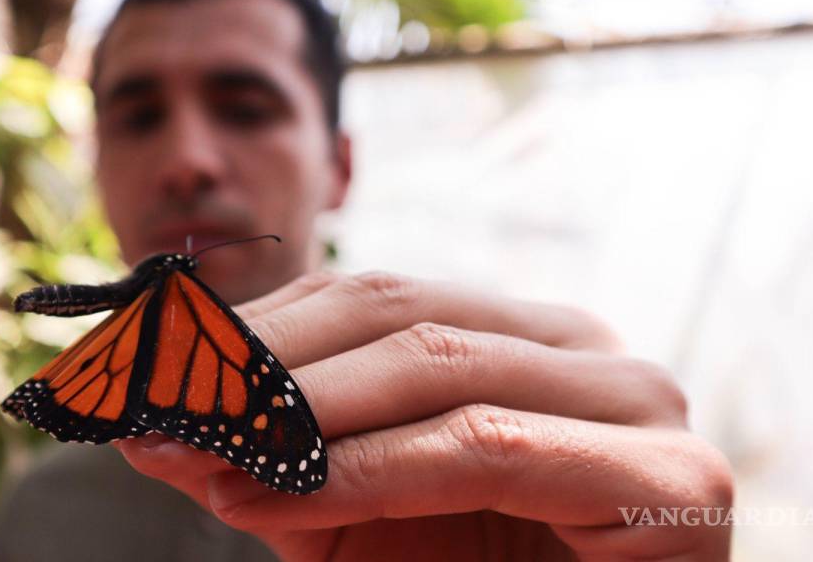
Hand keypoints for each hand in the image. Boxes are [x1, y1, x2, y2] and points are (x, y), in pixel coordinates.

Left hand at [118, 272, 733, 560]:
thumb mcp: (352, 514)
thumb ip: (273, 461)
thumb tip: (157, 427)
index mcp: (522, 335)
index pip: (371, 298)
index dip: (254, 325)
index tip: (147, 362)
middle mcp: (584, 347)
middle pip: (397, 314)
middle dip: (261, 361)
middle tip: (153, 402)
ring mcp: (634, 402)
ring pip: (436, 368)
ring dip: (297, 411)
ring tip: (199, 450)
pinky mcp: (665, 480)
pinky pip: (482, 448)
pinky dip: (367, 469)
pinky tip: (275, 488)